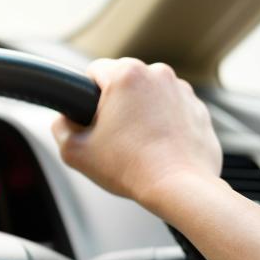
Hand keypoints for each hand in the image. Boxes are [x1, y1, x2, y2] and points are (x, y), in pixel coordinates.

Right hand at [51, 58, 221, 205]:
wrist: (179, 189)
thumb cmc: (129, 168)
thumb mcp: (73, 150)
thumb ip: (60, 126)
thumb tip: (65, 119)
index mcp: (126, 74)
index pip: (94, 71)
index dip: (86, 96)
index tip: (91, 118)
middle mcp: (158, 74)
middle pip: (124, 81)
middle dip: (116, 103)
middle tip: (112, 135)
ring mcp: (183, 91)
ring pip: (149, 95)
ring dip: (141, 112)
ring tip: (138, 144)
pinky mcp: (200, 110)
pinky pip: (172, 110)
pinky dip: (164, 124)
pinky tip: (157, 148)